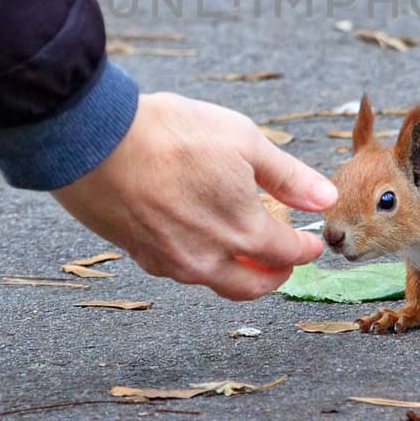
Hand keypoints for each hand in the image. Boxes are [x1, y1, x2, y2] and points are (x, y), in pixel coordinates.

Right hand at [51, 92, 335, 299]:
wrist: (94, 140)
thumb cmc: (171, 134)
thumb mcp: (244, 140)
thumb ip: (288, 176)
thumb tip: (325, 198)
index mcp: (242, 232)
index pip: (287, 255)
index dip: (305, 249)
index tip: (311, 244)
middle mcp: (207, 259)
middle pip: (253, 286)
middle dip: (274, 275)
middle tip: (282, 259)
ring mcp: (170, 262)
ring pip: (214, 281)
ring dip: (236, 270)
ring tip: (241, 245)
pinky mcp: (138, 255)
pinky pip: (180, 271)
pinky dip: (200, 261)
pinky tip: (197, 237)